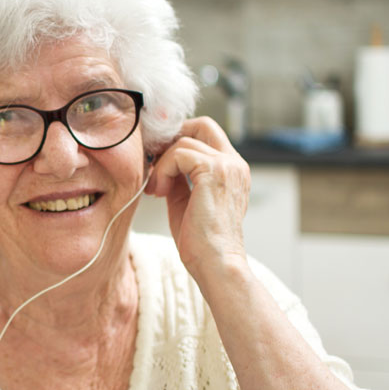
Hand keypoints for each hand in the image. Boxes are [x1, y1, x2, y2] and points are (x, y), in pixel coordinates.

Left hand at [145, 117, 250, 278]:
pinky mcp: (215, 171)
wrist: (215, 264)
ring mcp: (228, 165)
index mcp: (232, 169)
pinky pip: (179, 153)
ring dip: (161, 163)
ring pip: (184, 140)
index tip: (157, 160)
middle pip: (201, 125)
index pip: (206, 134)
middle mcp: (235, 163)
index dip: (178, 140)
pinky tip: (159, 192)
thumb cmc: (200, 241)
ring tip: (156, 189)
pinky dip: (163, 170)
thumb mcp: (185, 201)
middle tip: (153, 163)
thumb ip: (178, 178)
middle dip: (171, 139)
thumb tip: (159, 163)